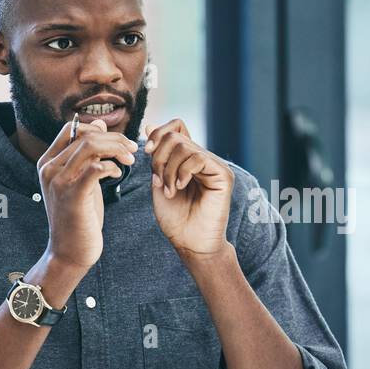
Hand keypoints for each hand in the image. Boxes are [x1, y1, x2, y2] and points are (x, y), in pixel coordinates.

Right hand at [38, 117, 137, 274]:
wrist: (69, 252)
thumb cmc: (78, 217)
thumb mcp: (81, 181)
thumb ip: (87, 155)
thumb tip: (98, 123)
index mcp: (48, 162)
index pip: (72, 129)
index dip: (98, 130)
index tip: (119, 142)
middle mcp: (49, 168)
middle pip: (85, 136)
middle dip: (115, 138)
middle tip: (133, 149)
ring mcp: (58, 182)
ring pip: (90, 148)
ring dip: (116, 149)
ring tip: (130, 159)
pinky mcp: (72, 196)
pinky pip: (95, 169)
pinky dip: (111, 166)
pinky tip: (118, 173)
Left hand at [144, 119, 233, 256]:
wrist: (191, 243)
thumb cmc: (176, 218)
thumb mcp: (158, 182)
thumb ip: (156, 157)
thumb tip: (149, 125)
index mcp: (187, 159)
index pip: (175, 127)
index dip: (158, 133)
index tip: (146, 152)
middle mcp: (202, 158)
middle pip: (175, 135)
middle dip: (158, 157)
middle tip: (158, 181)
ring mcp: (214, 165)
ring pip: (183, 146)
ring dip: (168, 170)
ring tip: (170, 191)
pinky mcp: (223, 175)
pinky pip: (198, 158)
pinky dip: (183, 172)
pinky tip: (180, 188)